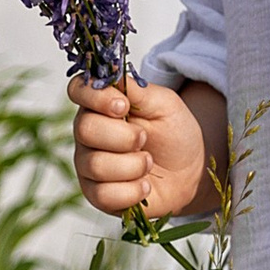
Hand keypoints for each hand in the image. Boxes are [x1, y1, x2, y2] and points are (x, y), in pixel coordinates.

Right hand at [70, 74, 215, 221]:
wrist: (191, 170)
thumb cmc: (173, 132)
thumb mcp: (163, 103)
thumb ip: (136, 90)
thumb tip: (112, 74)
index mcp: (99, 105)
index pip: (78, 90)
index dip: (95, 97)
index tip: (122, 107)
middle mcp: (87, 134)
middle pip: (84, 130)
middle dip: (123, 136)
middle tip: (145, 139)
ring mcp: (89, 166)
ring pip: (96, 165)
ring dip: (133, 165)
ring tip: (149, 162)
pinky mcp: (97, 195)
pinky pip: (104, 195)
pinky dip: (132, 190)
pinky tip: (145, 185)